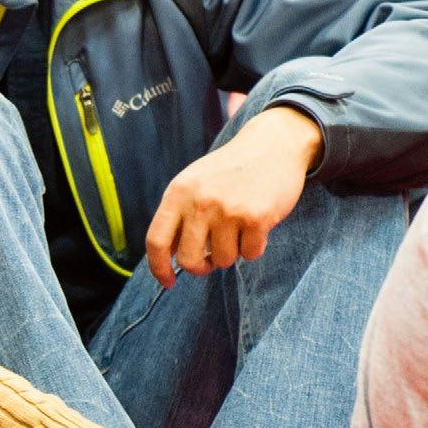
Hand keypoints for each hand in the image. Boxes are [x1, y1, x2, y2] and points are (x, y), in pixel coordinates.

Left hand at [145, 106, 322, 286]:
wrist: (271, 146)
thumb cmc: (228, 171)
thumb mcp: (193, 184)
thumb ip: (179, 215)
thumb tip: (168, 257)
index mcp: (178, 193)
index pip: (156, 240)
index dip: (158, 267)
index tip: (168, 282)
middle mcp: (199, 202)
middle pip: (188, 260)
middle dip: (200, 267)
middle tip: (210, 260)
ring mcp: (228, 210)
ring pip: (223, 260)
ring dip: (231, 252)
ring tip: (237, 229)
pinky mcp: (257, 217)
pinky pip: (250, 254)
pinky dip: (254, 247)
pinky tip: (256, 225)